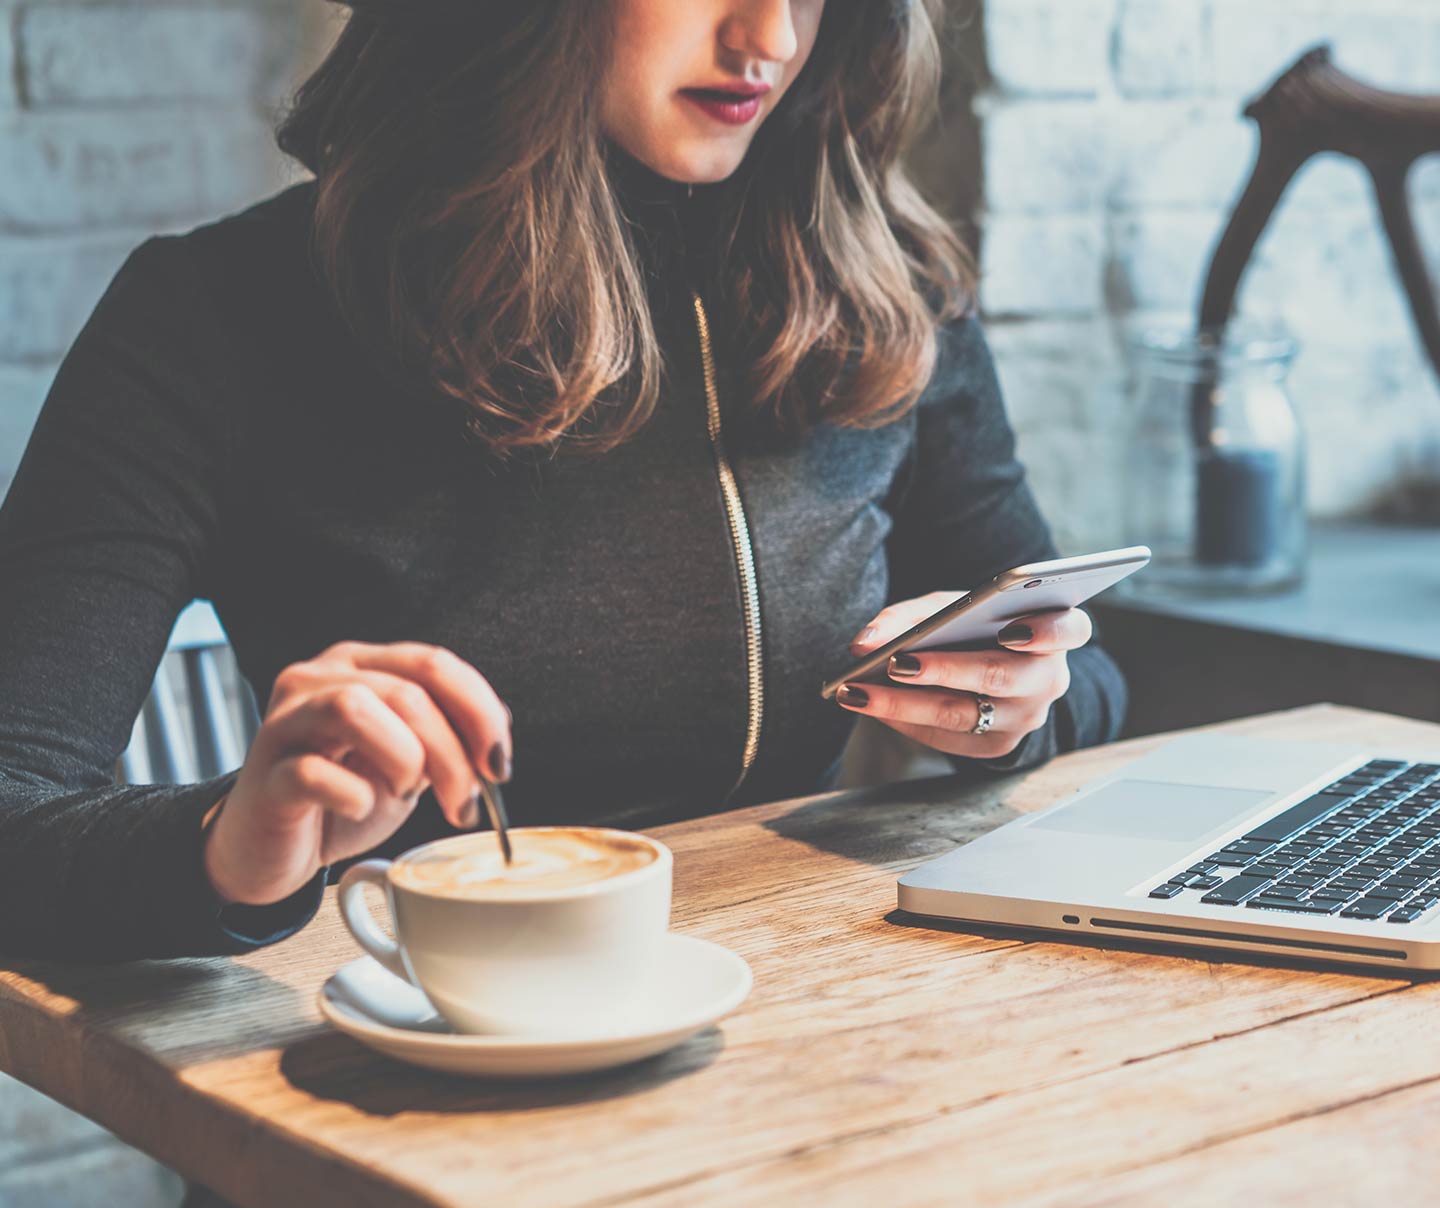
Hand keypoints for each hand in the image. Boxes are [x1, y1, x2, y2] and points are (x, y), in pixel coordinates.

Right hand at [203, 640, 512, 906]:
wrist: (268, 849)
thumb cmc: (340, 797)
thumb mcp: (406, 760)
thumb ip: (445, 735)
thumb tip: (498, 728)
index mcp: (359, 665)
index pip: (433, 663)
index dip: (479, 711)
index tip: (500, 764)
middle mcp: (317, 679)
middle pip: (407, 691)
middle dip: (452, 752)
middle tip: (466, 803)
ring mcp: (284, 723)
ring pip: (356, 708)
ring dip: (403, 759)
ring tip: (405, 793)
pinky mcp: (264, 775)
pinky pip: (313, 772)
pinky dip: (353, 795)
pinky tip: (358, 808)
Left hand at [837, 591, 1091, 758]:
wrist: (990, 667)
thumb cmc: (975, 626)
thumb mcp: (952, 607)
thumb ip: (911, 616)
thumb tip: (864, 643)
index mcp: (1055, 632)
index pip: (1071, 630)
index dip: (1045, 632)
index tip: (1010, 630)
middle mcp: (1049, 679)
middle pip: (1000, 677)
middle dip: (945, 669)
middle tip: (896, 663)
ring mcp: (1026, 718)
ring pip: (963, 714)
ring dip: (903, 704)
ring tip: (857, 691)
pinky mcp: (997, 746)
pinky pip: (948, 738)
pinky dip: (905, 721)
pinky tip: (871, 706)